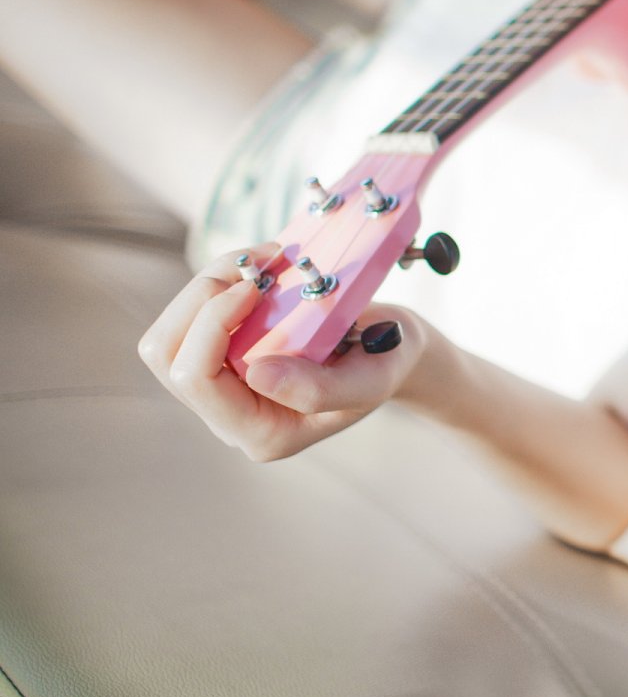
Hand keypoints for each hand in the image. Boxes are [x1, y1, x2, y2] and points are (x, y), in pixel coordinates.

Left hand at [136, 241, 429, 461]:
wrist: (392, 350)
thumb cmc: (386, 363)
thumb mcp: (371, 379)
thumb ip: (319, 391)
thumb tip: (256, 375)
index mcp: (263, 432)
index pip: (196, 379)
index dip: (213, 323)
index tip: (257, 286)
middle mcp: (231, 415)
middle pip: (167, 355)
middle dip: (200, 299)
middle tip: (253, 267)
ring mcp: (222, 387)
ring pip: (167, 336)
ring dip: (202, 288)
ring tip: (254, 264)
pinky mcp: (221, 358)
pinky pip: (187, 320)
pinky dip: (214, 286)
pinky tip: (254, 271)